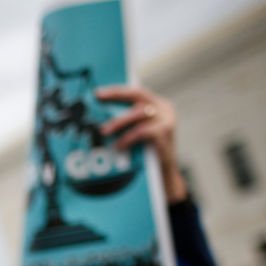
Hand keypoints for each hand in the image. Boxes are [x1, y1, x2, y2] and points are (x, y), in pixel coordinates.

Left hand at [96, 85, 186, 203]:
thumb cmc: (147, 152)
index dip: (117, 91)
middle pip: (139, 96)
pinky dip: (128, 137)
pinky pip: (142, 132)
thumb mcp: (138, 132)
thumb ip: (128, 120)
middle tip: (99, 99)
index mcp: (158, 105)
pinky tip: (119, 145)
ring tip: (104, 131)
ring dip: (119, 122)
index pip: (136, 92)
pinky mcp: (165, 134)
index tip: (98, 93)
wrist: (164, 174)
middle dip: (116, 95)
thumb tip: (100, 114)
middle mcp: (165, 109)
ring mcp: (167, 120)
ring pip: (139, 113)